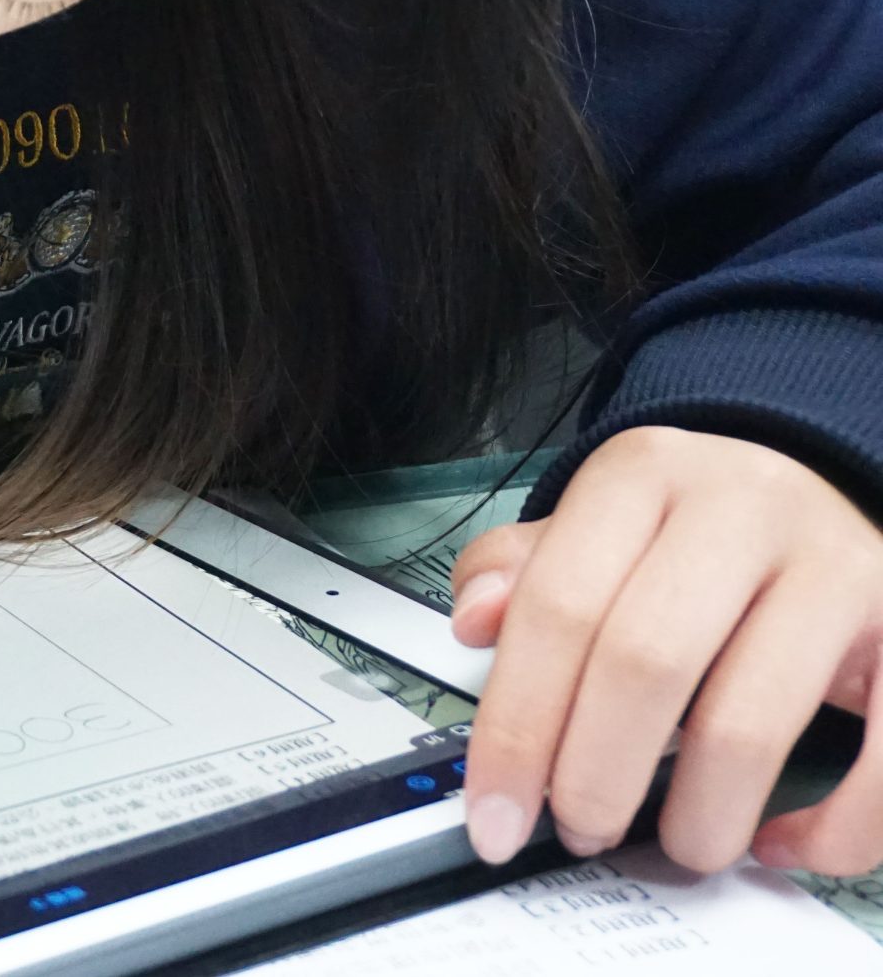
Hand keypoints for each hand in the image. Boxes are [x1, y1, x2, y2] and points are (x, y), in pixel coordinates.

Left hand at [451, 426, 882, 874]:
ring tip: (680, 843)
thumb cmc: (694, 532)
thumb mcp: (600, 526)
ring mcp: (838, 565)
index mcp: (643, 475)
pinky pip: (878, 758)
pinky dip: (830, 828)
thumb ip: (524, 571)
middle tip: (581, 830)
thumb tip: (475, 621)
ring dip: (702, 813)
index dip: (515, 728)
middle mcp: (742, 507)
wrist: (826, 494)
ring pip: (749, 719)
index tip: (496, 813)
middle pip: (645, 662)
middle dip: (596, 774)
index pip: (557, 608)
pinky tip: (783, 841)